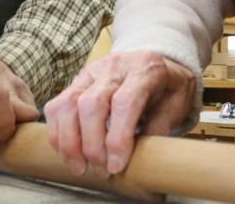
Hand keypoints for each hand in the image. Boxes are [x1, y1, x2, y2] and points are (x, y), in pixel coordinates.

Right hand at [44, 51, 194, 176]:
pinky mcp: (76, 81)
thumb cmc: (167, 88)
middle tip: (101, 171)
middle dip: (91, 145)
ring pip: (68, 104)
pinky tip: (68, 152)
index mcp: (144, 69)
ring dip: (69, 142)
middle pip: (91, 104)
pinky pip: (57, 105)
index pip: (124, 102)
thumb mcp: (177, 105)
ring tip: (79, 167)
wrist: (155, 63)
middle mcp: (114, 66)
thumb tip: (140, 160)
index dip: (117, 139)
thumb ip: (160, 128)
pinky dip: (57, 132)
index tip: (116, 167)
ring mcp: (92, 71)